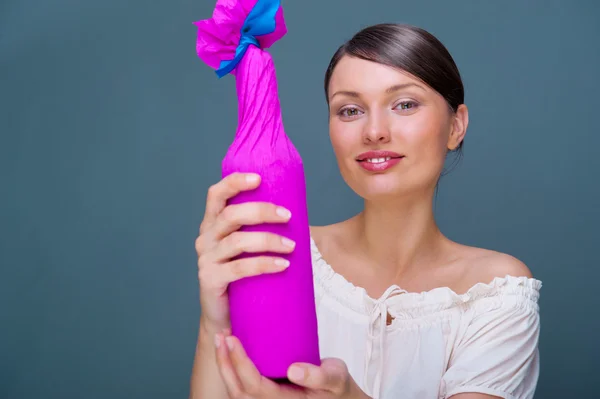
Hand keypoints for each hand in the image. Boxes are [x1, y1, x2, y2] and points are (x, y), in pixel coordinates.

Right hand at [195, 172, 295, 335]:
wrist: (225, 317)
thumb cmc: (243, 277)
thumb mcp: (248, 248)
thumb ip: (259, 228)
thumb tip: (295, 211)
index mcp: (213, 223)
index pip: (216, 194)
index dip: (235, 182)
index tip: (259, 179)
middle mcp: (206, 237)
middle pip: (231, 214)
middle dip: (262, 211)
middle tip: (288, 216)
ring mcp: (206, 259)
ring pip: (238, 241)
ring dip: (269, 240)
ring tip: (292, 246)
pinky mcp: (210, 279)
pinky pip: (240, 268)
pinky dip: (264, 264)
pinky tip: (283, 264)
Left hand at [215, 330, 370, 398]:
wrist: (340, 398)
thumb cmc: (338, 389)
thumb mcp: (336, 379)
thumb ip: (319, 376)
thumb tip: (294, 370)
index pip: (254, 386)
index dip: (240, 364)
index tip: (233, 339)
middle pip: (238, 391)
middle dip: (225, 363)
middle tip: (221, 335)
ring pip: (237, 390)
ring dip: (225, 364)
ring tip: (222, 339)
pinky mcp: (266, 393)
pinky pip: (243, 385)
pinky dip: (233, 367)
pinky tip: (232, 347)